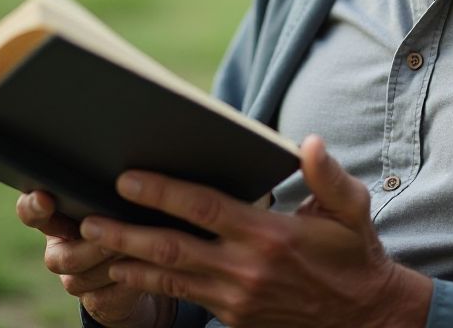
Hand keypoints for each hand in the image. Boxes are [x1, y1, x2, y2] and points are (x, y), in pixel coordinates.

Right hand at [16, 190, 173, 327]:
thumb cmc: (124, 214)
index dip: (33, 207)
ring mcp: (76, 280)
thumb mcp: (114, 198)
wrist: (136, 262)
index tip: (45, 197)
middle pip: (63, 256)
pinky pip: (107, 297)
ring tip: (142, 243)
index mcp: (58, 218)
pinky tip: (146, 268)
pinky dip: (128, 282)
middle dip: (94, 243)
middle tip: (118, 227)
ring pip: (86, 278)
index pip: (31, 213)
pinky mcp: (96, 301)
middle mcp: (60, 251)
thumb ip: (106, 187)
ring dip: (114, 261)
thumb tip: (124, 172)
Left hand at [78, 135, 432, 327]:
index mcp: (268, 235)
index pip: (204, 209)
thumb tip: (308, 142)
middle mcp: (244, 268)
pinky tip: (126, 270)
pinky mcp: (232, 317)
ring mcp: (235, 298)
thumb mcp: (351, 209)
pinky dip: (149, 282)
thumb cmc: (353, 254)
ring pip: (169, 277)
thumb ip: (327, 175)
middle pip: (171, 247)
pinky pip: (182, 296)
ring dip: (127, 260)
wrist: (363, 318)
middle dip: (126, 231)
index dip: (163, 192)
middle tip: (89, 215)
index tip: (129, 177)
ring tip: (92, 242)